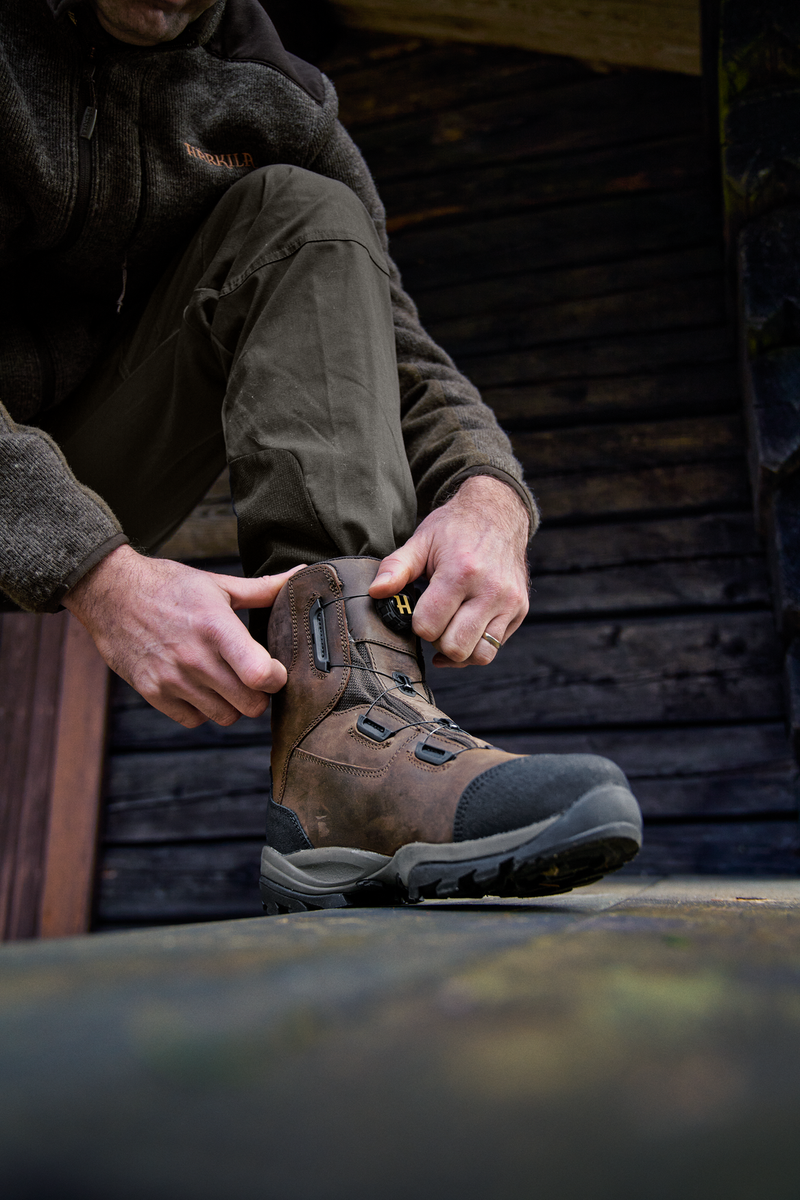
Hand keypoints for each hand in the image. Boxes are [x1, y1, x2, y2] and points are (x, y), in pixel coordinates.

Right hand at [64, 544, 302, 726]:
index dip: (276, 678)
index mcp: (216, 627)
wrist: (109, 592)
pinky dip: (202, 711)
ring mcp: (172, 678)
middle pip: (250, 705)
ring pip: (225, 717)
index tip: (275, 669)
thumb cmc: (168, 586)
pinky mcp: (153, 692)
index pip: (260, 674)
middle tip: (254, 680)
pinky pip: (193, 720)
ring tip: (227, 683)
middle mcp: (195, 657)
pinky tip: (200, 688)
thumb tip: (301, 575)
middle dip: (260, 695)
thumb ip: (262, 589)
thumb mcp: (217, 583)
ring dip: (232, 705)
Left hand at [369, 475, 529, 666]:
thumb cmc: (455, 528)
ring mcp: (509, 601)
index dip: (417, 624)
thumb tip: (375, 591)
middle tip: (435, 620)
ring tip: (450, 629)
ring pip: (480, 655)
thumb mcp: (421, 541)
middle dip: (438, 640)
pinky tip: (464, 632)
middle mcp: (490, 590)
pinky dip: (476, 646)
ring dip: (460, 649)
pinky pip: (495, 647)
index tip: (419, 610)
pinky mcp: (520, 609)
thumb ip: (396, 567)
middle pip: (456, 647)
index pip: (429, 626)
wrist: (498, 513)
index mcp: (461, 572)